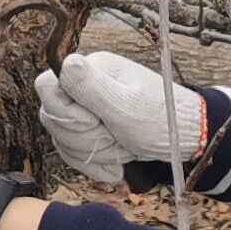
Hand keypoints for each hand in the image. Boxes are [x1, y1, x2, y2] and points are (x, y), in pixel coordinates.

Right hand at [33, 52, 209, 183]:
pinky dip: (93, 163)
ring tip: (121, 149)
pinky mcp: (89, 130)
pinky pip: (72, 151)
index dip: (64, 111)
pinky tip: (114, 168)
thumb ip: (92, 88)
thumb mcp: (127, 107)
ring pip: (61, 137)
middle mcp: (84, 85)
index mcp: (91, 69)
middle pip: (52, 115)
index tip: (94, 121)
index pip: (46, 86)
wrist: (184, 141)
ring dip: (91, 152)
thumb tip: (67, 61)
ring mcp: (85, 108)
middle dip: (83, 136)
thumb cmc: (161, 121)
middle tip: (115, 137)